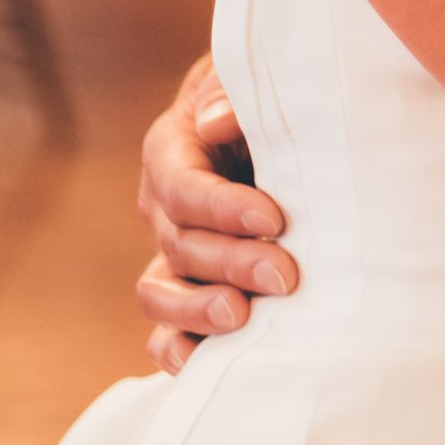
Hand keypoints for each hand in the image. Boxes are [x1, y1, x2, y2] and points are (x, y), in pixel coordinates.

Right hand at [135, 57, 296, 372]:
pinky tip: (203, 365)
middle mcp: (162, 206)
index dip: (223, 208)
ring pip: (159, 293)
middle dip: (231, 264)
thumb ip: (233, 96)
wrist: (270, 118)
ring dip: (198, 311)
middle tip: (285, 275)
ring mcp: (172, 252)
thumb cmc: (263, 96)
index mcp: (172, 151)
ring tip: (242, 319)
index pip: (184, 187)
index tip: (274, 219)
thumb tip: (216, 123)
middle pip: (181, 245)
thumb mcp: (247, 79)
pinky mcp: (188, 288)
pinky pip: (165, 330)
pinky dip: (177, 350)